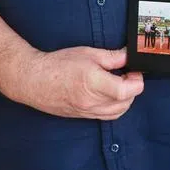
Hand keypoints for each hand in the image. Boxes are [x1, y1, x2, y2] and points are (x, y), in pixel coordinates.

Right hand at [12, 46, 143, 120]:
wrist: (34, 80)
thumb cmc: (58, 64)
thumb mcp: (88, 53)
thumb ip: (112, 57)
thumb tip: (130, 57)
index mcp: (93, 83)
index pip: (126, 91)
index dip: (136, 81)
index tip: (134, 71)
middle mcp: (91, 101)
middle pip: (125, 103)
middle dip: (132, 89)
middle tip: (127, 74)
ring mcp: (86, 111)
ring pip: (118, 112)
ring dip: (125, 99)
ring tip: (119, 83)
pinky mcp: (82, 116)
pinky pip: (106, 116)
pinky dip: (114, 107)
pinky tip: (110, 94)